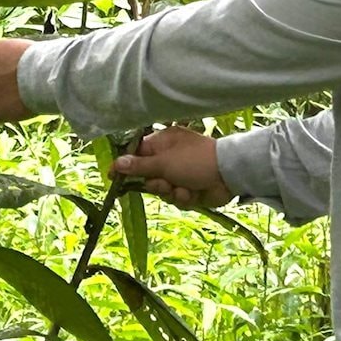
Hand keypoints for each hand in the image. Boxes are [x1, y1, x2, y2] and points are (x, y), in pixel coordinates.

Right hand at [111, 126, 229, 209]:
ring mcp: (180, 174)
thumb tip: (115, 163)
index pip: (136, 154)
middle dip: (155, 184)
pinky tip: (192, 193)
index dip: (125, 166)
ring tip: (182, 188)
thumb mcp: (163, 162)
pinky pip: (176, 198)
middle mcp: (170, 158)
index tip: (112, 177)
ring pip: (162, 190)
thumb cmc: (194, 161)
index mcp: (162, 143)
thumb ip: (139, 165)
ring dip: (170, 192)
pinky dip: (183, 197)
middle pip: (148, 176)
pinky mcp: (190, 189)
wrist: (228, 175)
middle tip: (162, 183)